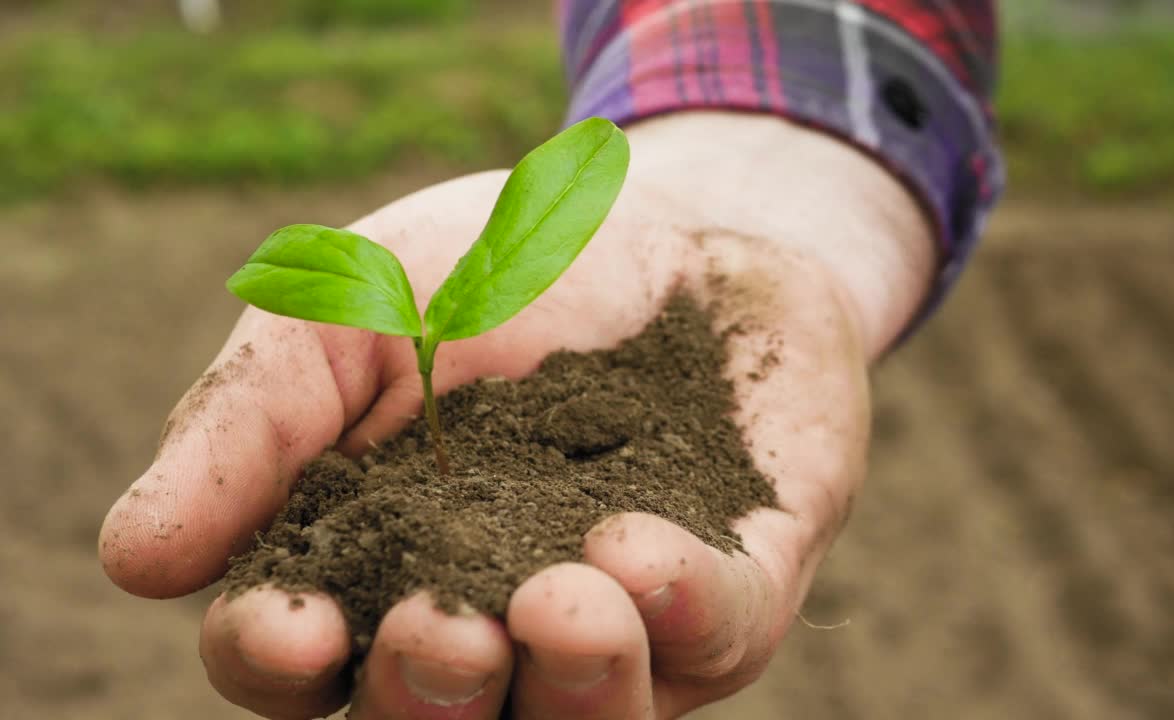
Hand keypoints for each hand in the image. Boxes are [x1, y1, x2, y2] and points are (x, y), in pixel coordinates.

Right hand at [99, 112, 932, 718]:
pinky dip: (681, 609)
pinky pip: (715, 636)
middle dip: (434, 696)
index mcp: (373, 573)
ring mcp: (619, 621)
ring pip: (585, 717)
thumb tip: (137, 557)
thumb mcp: (344, 317)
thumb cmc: (487, 273)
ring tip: (558, 604)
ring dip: (571, 686)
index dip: (280, 662)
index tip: (291, 624)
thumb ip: (250, 426)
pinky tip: (638, 551)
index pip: (302, 666)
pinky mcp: (731, 586)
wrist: (660, 219)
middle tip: (442, 629)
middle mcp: (492, 624)